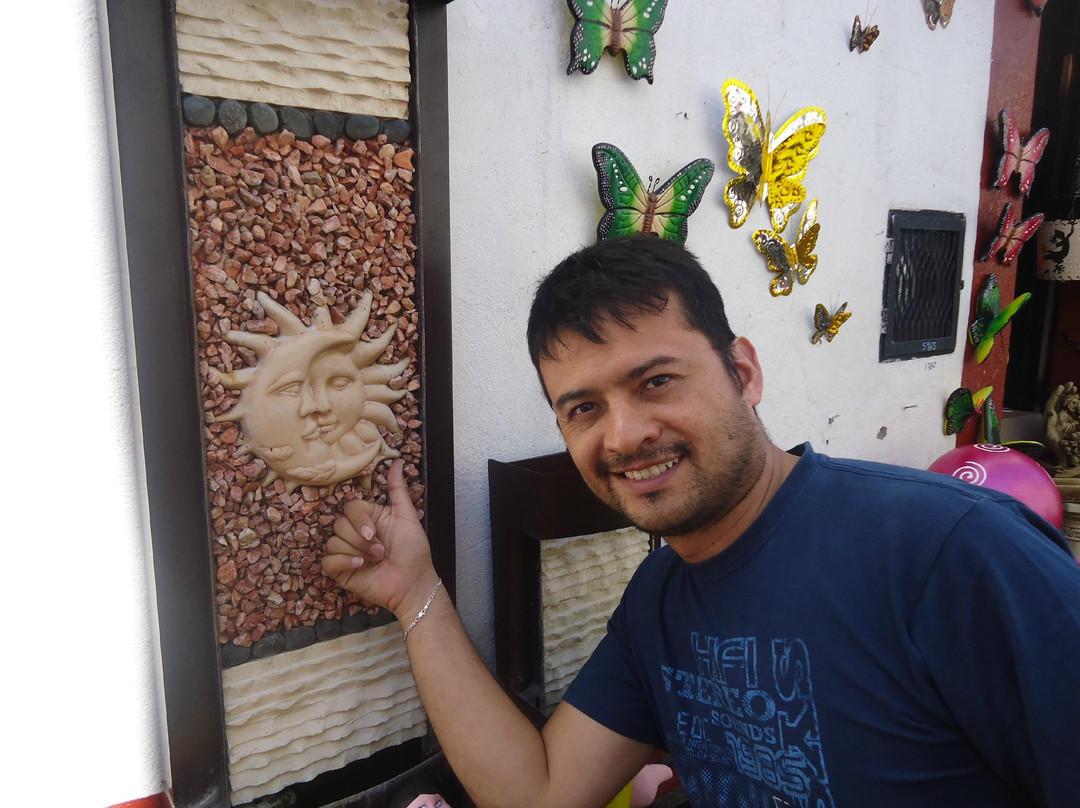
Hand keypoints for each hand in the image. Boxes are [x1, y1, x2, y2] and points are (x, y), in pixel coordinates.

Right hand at [321, 459, 438, 618]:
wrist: (412, 583)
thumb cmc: (413, 550)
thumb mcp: (407, 516)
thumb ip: (398, 490)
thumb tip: (398, 461)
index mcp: (369, 518)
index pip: (349, 507)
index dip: (359, 519)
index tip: (374, 532)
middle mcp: (356, 533)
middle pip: (338, 524)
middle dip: (360, 539)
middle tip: (380, 550)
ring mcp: (347, 552)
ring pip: (333, 542)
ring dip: (356, 551)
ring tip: (374, 561)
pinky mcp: (341, 571)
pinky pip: (328, 561)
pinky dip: (343, 562)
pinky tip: (360, 566)